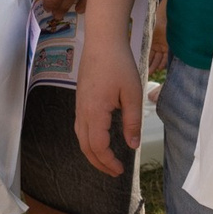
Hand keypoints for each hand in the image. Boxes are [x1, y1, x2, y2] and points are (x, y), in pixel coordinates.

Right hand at [73, 30, 142, 177]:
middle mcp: (83, 112)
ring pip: (81, 137)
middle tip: (114, 172)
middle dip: (99, 163)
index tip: (121, 169)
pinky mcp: (80, 100)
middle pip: (86, 146)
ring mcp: (79, 106)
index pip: (98, 147)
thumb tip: (132, 145)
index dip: (108, 162)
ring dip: (92, 153)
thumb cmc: (119, 64)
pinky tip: (98, 140)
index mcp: (95, 112)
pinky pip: (80, 127)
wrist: (102, 41)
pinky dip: (88, 140)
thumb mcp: (132, 94)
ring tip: (106, 161)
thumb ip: (132, 121)